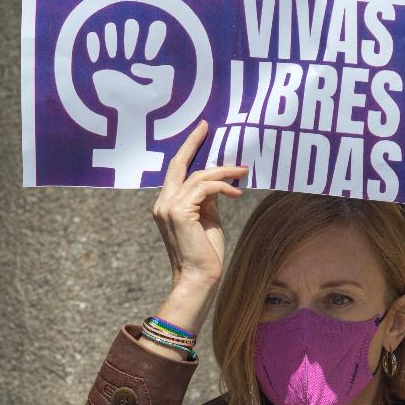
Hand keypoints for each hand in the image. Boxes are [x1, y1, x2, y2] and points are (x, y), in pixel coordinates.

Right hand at [150, 121, 247, 335]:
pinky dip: (223, 187)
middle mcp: (162, 203)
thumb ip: (207, 199)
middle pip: (178, 165)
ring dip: (223, 172)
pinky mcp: (179, 212)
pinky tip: (237, 192)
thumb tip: (217, 181)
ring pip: (197, 176)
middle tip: (206, 126)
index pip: (175, 172)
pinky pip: (205, 189)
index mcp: (166, 204)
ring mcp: (168, 207)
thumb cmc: (205, 252)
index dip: (187, 150)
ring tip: (243, 171)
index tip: (200, 132)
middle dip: (192, 143)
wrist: (199, 278)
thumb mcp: (208, 219)